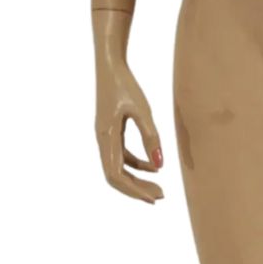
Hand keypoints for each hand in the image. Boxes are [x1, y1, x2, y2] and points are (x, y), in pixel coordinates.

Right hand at [94, 59, 164, 202]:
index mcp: (106, 137)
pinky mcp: (111, 131)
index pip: (116, 175)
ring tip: (159, 186)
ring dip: (137, 179)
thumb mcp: (143, 110)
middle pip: (115, 176)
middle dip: (137, 188)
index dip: (133, 190)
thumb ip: (151, 137)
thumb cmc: (125, 85)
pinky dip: (137, 164)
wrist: (110, 66)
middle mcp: (102, 140)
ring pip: (118, 168)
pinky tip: (154, 166)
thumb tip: (160, 165)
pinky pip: (121, 156)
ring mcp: (105, 136)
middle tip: (160, 196)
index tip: (153, 198)